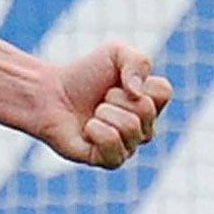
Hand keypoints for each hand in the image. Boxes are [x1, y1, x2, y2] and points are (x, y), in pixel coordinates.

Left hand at [34, 43, 173, 169]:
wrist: (50, 94)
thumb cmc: (84, 75)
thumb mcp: (115, 53)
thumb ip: (139, 61)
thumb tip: (137, 93)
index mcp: (150, 104)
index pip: (163, 92)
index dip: (138, 81)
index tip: (119, 81)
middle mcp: (144, 129)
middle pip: (145, 109)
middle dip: (116, 97)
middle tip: (101, 99)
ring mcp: (128, 147)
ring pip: (130, 126)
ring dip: (104, 112)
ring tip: (93, 113)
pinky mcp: (109, 161)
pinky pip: (113, 144)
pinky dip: (96, 129)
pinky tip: (87, 129)